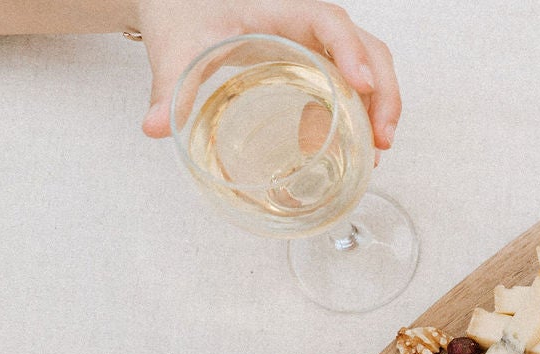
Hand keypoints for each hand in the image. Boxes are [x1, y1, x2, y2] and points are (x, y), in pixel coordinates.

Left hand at [133, 0, 399, 146]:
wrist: (181, 5)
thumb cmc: (184, 12)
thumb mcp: (178, 48)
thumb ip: (170, 87)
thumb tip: (155, 127)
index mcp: (282, 10)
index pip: (331, 23)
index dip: (352, 52)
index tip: (362, 86)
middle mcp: (308, 25)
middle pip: (369, 49)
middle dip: (384, 95)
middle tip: (381, 139)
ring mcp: (316, 44)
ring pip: (369, 69)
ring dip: (379, 110)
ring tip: (375, 153)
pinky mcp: (314, 63)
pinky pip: (349, 87)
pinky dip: (356, 117)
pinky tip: (346, 148)